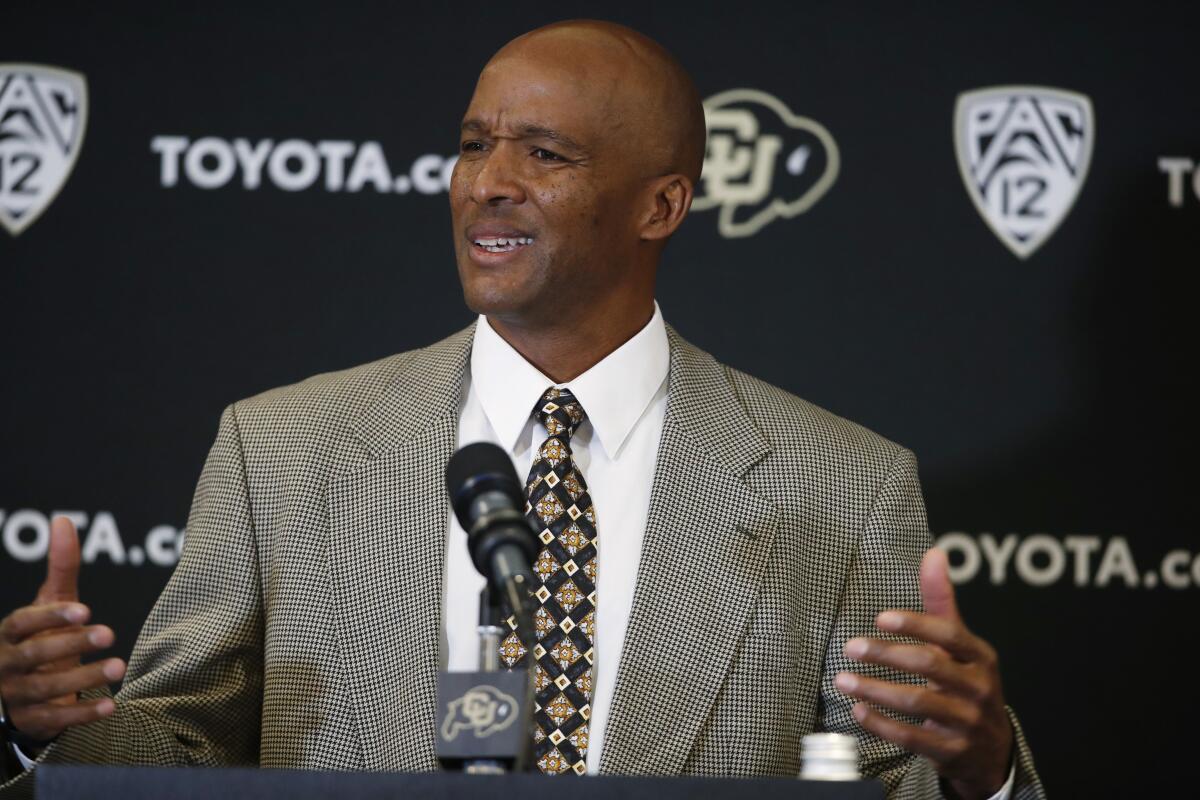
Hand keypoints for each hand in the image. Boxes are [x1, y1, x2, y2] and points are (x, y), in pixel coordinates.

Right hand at [0, 516, 125, 742]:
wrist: (23, 689)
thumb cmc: (40, 635)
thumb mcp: (49, 603)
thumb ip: (60, 567)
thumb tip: (64, 520)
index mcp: (9, 633)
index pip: (23, 623)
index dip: (51, 617)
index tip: (84, 610)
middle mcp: (8, 664)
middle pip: (35, 654)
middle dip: (71, 644)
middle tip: (110, 633)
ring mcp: (17, 695)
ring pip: (46, 688)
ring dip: (83, 678)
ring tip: (120, 666)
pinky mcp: (33, 719)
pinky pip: (56, 720)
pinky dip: (83, 713)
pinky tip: (111, 706)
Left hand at [835, 548, 1012, 799]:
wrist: (991, 749)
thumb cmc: (967, 683)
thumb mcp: (960, 644)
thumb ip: (941, 601)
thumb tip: (934, 553)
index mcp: (979, 657)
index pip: (949, 635)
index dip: (915, 624)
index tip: (881, 618)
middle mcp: (977, 687)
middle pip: (929, 665)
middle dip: (886, 654)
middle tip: (851, 646)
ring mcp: (966, 721)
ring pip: (916, 701)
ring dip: (875, 689)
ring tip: (843, 679)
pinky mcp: (952, 751)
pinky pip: (911, 736)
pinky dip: (881, 724)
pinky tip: (858, 711)